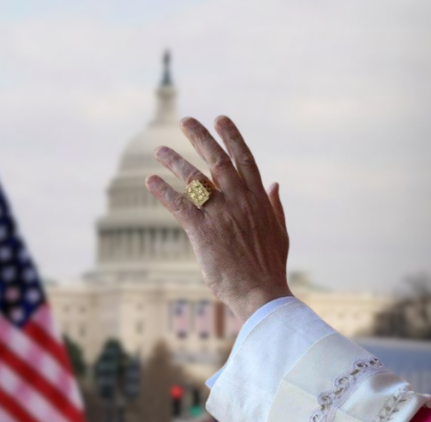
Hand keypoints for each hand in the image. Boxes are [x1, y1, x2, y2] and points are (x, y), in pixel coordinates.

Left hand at [146, 116, 292, 321]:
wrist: (261, 293)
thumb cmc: (270, 268)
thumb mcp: (280, 232)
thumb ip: (276, 205)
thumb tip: (275, 184)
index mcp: (258, 199)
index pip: (244, 159)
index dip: (231, 136)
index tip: (220, 119)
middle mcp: (239, 200)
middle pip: (217, 159)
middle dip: (201, 137)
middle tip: (186, 121)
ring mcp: (220, 214)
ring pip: (194, 178)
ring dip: (175, 161)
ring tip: (160, 150)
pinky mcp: (202, 231)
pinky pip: (179, 204)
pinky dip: (163, 191)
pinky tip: (150, 181)